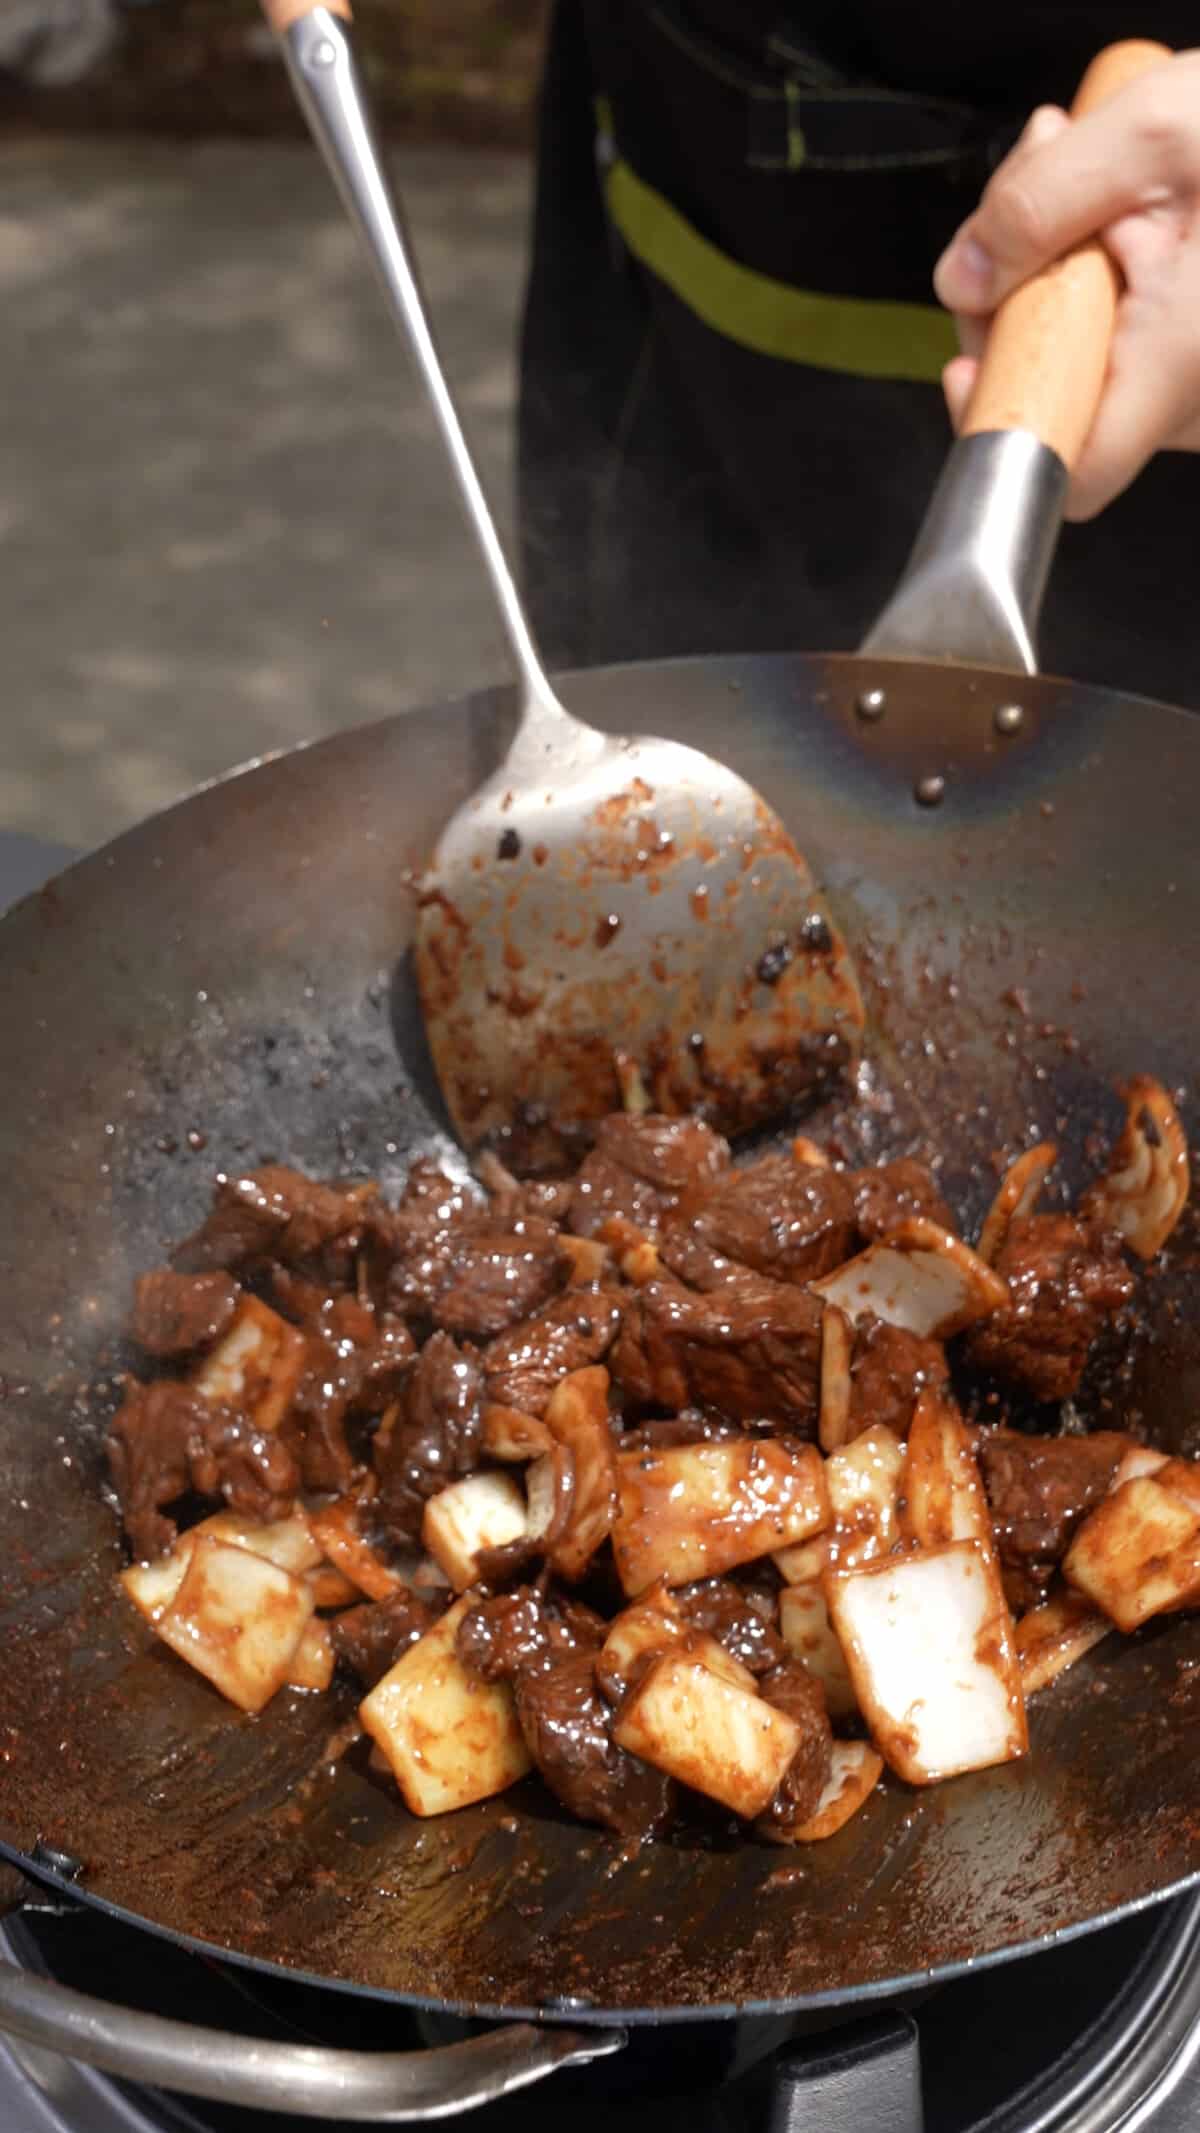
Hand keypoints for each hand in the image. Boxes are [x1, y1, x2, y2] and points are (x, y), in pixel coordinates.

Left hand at [933, 51, 1199, 519]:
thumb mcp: (1149, 136)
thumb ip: (1036, 206)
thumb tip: (963, 277)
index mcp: (1182, 363)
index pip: (1066, 471)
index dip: (1001, 425)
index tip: (974, 363)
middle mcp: (1196, 401)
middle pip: (1056, 392)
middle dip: (1018, 292)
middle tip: (1035, 190)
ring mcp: (1199, 390)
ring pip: (1082, 360)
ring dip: (1055, 271)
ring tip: (1092, 185)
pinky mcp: (1196, 367)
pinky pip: (1120, 341)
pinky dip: (1099, 277)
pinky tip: (1116, 213)